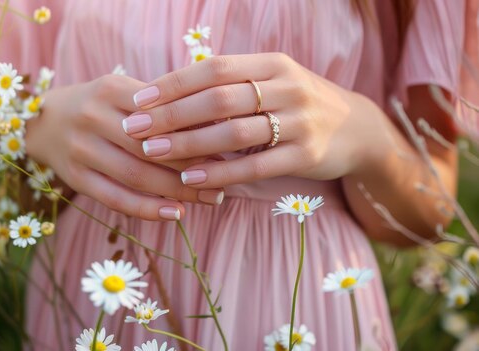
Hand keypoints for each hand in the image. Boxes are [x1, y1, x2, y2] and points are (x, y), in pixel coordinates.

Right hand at [24, 75, 225, 220]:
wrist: (43, 122)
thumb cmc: (99, 106)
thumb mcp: (124, 92)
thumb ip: (161, 106)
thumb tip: (216, 127)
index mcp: (110, 88)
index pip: (161, 114)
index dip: (195, 134)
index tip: (226, 148)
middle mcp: (92, 117)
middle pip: (151, 148)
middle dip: (192, 167)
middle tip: (224, 180)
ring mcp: (80, 149)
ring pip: (137, 176)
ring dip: (178, 191)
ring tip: (210, 199)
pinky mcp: (75, 178)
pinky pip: (115, 199)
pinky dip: (148, 209)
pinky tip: (175, 213)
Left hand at [122, 53, 380, 187]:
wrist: (356, 129)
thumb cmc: (297, 104)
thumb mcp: (271, 82)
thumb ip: (230, 84)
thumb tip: (168, 90)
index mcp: (273, 63)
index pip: (215, 68)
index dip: (174, 83)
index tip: (138, 99)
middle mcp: (288, 86)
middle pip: (219, 98)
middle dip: (171, 114)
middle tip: (135, 128)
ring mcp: (300, 121)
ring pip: (234, 131)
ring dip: (189, 143)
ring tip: (153, 153)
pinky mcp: (306, 155)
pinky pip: (255, 166)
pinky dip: (220, 172)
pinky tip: (191, 177)